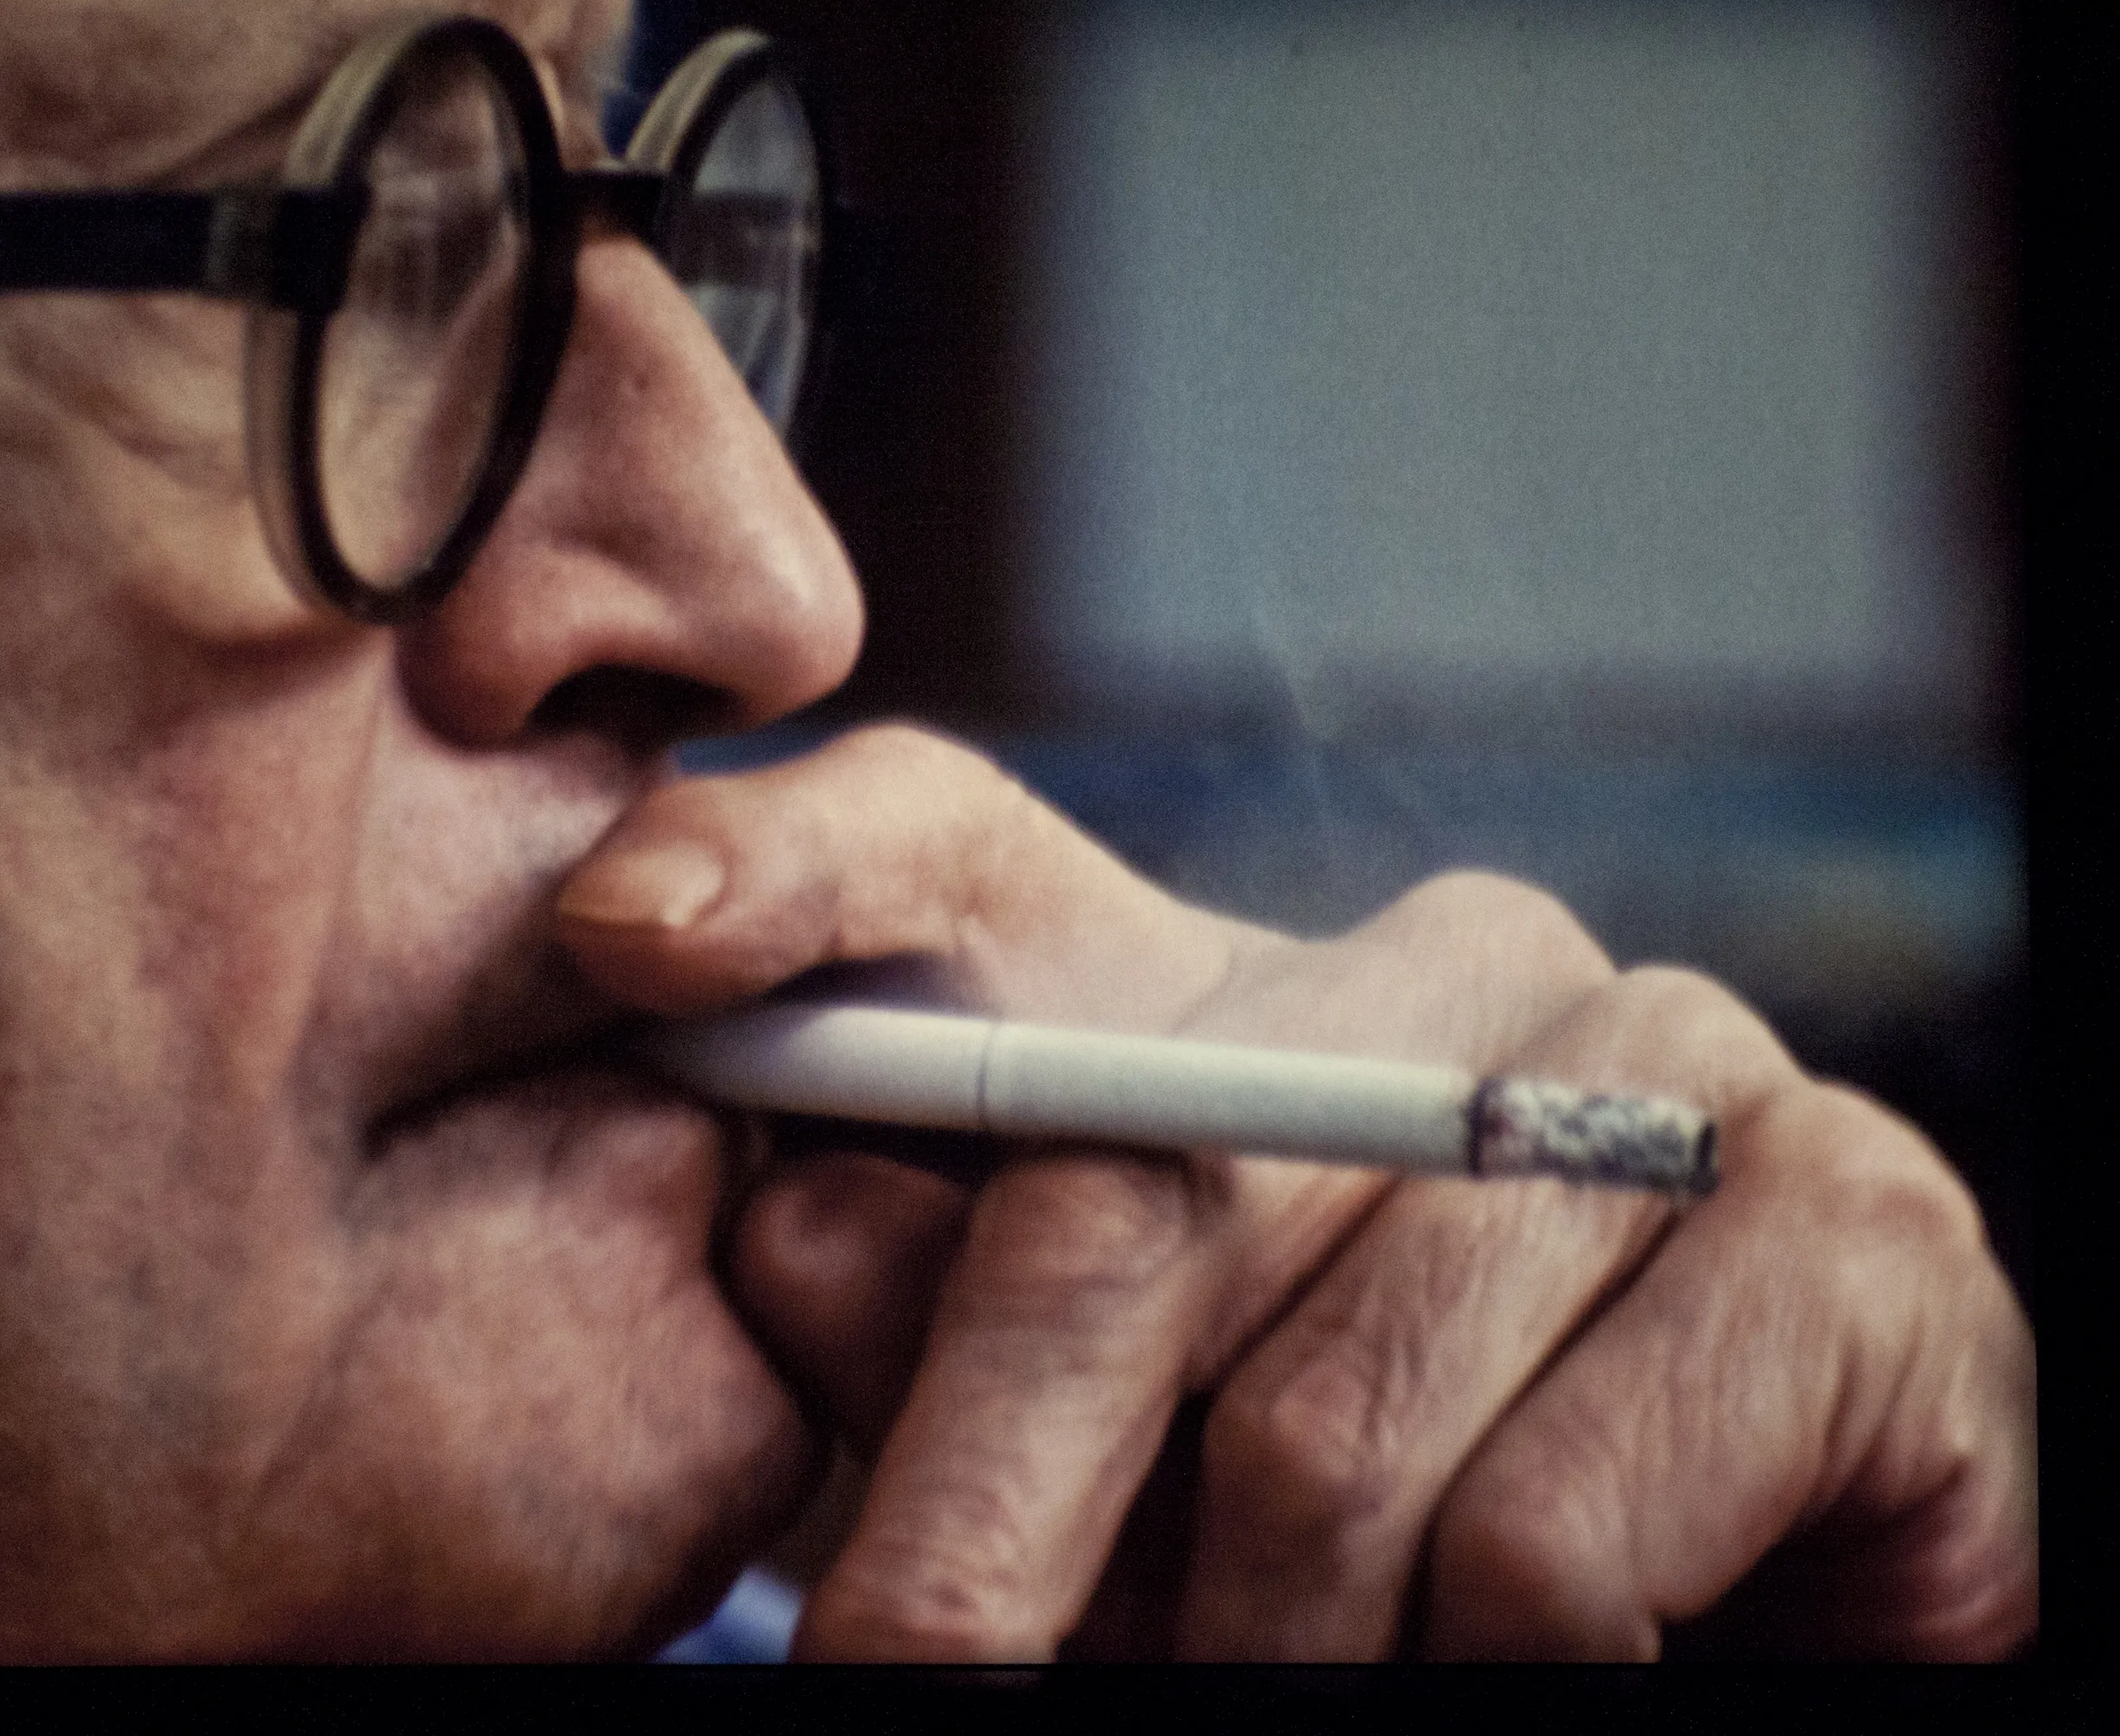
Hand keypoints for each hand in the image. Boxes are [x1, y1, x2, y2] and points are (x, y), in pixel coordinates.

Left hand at [557, 725, 2037, 1659]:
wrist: (1675, 1619)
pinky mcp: (1863, 1235)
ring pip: (1334, 1427)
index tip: (629, 931)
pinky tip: (1500, 1664)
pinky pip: (1556, 1530)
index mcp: (1231, 978)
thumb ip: (920, 1309)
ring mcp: (1676, 1068)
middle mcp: (1453, 966)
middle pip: (1126, 1202)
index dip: (791, 861)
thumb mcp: (1065, 1424)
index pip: (960, 841)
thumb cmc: (1301, 1525)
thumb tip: (794, 1212)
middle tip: (907, 1680)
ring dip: (1255, 1645)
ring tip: (1250, 1684)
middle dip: (989, 1519)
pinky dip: (1478, 1669)